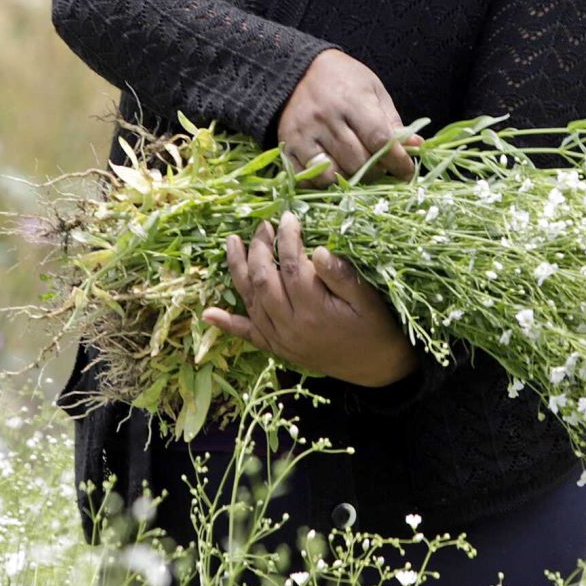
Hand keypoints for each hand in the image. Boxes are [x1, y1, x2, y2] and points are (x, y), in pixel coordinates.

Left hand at [202, 209, 421, 388]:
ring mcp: (281, 338)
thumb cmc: (376, 328)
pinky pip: (248, 335)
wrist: (377, 368)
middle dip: (260, 248)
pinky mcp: (278, 348)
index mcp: (314, 308)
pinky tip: (209, 313)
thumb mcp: (368, 299)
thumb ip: (342, 276)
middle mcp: (291, 324)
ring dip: (237, 270)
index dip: (287, 238)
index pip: (290, 264)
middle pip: (264, 280)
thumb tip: (317, 250)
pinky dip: (228, 323)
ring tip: (231, 242)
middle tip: (263, 226)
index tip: (289, 217)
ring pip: (250, 300)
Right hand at [278, 49, 423, 184]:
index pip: (379, 139)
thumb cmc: (343, 80)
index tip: (407, 172)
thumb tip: (415, 147)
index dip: (397, 161)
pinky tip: (333, 173)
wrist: (297, 70)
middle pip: (357, 160)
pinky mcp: (287, 145)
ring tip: (357, 170)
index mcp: (352, 100)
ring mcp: (303, 133)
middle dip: (375, 171)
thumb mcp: (373, 90)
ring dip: (350, 179)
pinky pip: (306, 178)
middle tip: (381, 169)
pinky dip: (322, 183)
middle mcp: (326, 117)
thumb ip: (392, 121)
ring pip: (333, 174)